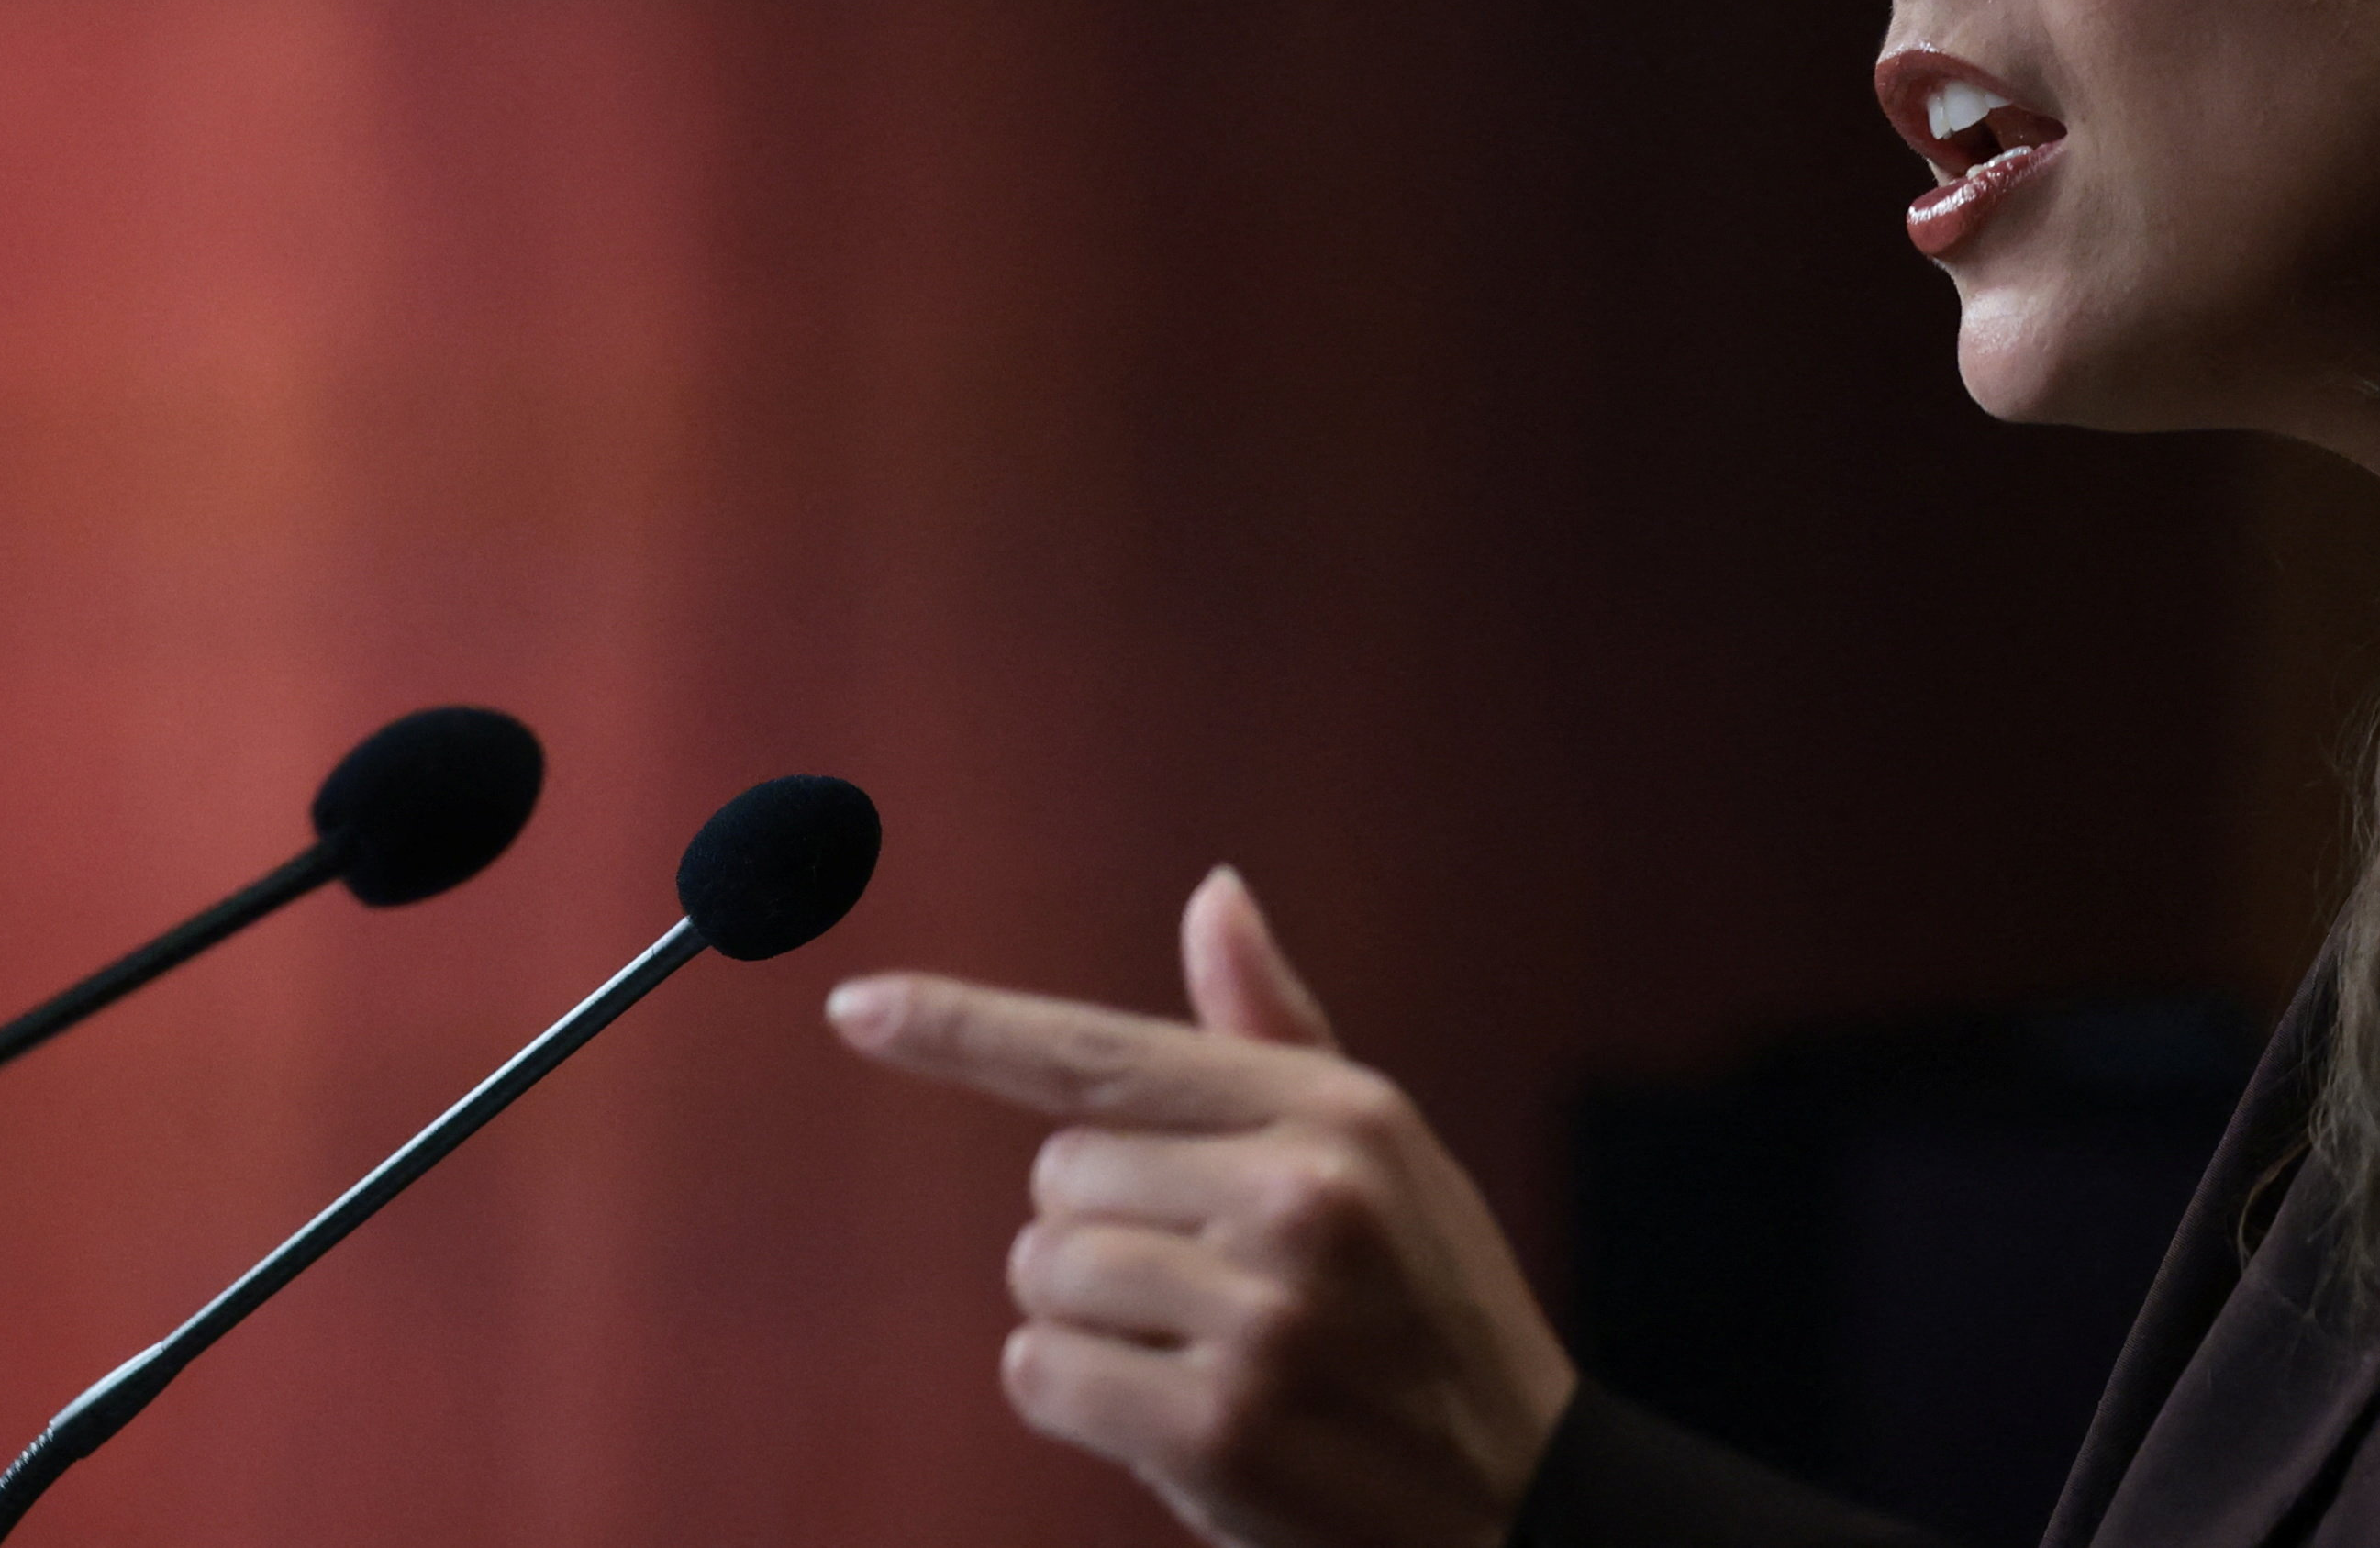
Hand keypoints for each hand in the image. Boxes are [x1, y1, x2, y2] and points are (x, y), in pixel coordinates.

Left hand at [824, 868, 1579, 1547]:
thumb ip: (1275, 1032)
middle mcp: (1300, 1196)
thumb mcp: (1387, 1157)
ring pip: (1044, 1277)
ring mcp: (1259, 1317)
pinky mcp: (1215, 1431)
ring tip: (1213, 1353)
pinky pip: (1041, 1373)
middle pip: (1057, 1177)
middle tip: (1214, 1287)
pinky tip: (1178, 1417)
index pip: (1105, 1053)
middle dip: (1103, 1230)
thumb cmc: (1430, 1315)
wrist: (1523, 1503)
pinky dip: (1079, 1398)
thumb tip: (1213, 894)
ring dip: (1093, 1321)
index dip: (967, 1029)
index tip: (856, 1006)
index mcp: (1338, 1111)